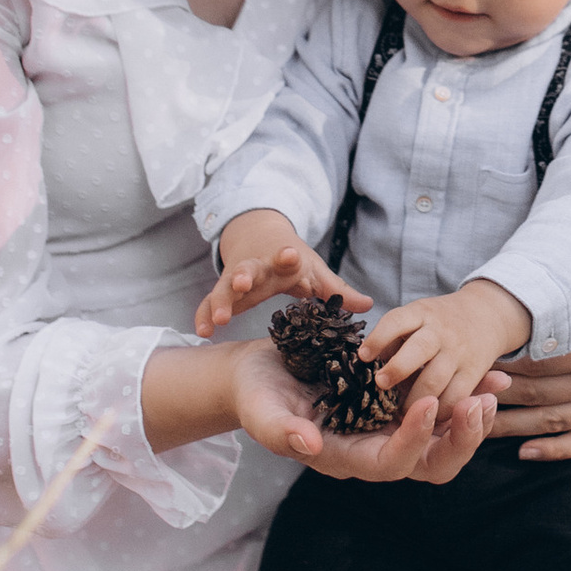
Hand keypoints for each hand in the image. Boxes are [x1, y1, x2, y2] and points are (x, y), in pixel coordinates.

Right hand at [143, 333, 491, 482]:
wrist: (259, 373)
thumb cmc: (256, 394)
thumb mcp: (261, 410)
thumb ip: (281, 430)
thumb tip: (310, 444)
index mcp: (346, 458)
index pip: (390, 463)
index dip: (415, 438)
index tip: (431, 402)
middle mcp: (374, 450)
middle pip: (429, 463)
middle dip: (460, 438)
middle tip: (480, 403)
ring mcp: (389, 429)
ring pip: (444, 439)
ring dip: (474, 416)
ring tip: (496, 385)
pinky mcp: (397, 406)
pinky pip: (442, 408)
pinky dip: (467, 392)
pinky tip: (490, 374)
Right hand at [195, 209, 364, 342]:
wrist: (259, 238)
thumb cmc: (293, 261)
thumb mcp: (315, 272)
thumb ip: (338, 291)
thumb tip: (368, 306)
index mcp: (282, 261)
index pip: (285, 256)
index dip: (287, 256)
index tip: (290, 254)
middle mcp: (256, 267)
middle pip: (248, 269)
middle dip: (244, 276)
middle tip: (241, 284)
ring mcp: (236, 279)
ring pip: (224, 287)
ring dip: (220, 300)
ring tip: (219, 318)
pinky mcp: (224, 291)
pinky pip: (208, 304)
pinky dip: (203, 315)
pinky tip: (202, 332)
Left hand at [362, 278, 527, 425]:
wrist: (486, 315)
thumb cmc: (437, 322)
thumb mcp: (415, 316)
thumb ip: (392, 337)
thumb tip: (365, 362)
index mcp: (421, 314)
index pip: (397, 321)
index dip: (379, 338)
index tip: (363, 356)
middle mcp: (440, 332)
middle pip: (419, 349)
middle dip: (398, 368)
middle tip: (380, 384)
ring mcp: (458, 353)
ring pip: (436, 379)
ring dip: (414, 398)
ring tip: (398, 413)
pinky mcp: (474, 372)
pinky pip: (456, 396)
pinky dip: (439, 410)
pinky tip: (425, 417)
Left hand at [485, 212, 570, 460]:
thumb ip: (560, 310)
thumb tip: (509, 322)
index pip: (535, 365)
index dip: (498, 368)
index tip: (468, 367)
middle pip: (539, 395)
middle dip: (496, 397)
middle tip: (459, 398)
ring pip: (555, 421)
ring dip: (514, 425)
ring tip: (477, 423)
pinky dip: (555, 449)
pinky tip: (524, 453)